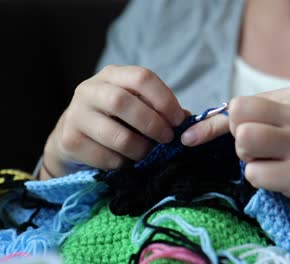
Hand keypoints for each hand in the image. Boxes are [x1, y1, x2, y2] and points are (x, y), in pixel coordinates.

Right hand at [42, 65, 185, 178]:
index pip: (141, 77)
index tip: (179, 120)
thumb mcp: (136, 105)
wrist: (73, 135)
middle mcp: (89, 90)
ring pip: (116, 135)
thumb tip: (188, 120)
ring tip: (148, 153)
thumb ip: (159, 109)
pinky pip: (106, 157)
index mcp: (112, 75)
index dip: (164, 99)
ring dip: (140, 149)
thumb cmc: (115, 118)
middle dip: (152, 124)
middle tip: (168, 138)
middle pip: (123, 102)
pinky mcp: (69, 140)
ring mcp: (75, 114)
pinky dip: (124, 163)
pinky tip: (127, 161)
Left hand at [182, 87, 289, 233]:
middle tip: (257, 151)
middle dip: (237, 138)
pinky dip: (259, 181)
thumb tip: (191, 132)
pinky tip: (281, 181)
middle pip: (238, 116)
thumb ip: (246, 120)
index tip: (206, 138)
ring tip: (268, 164)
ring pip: (244, 140)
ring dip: (247, 159)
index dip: (221, 124)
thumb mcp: (284, 126)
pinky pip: (254, 174)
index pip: (239, 103)